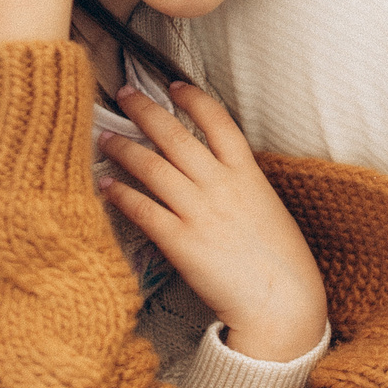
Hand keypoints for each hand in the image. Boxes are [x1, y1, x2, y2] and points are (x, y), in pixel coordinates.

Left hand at [99, 82, 329, 362]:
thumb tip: (215, 171)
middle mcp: (221, 186)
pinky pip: (142, 208)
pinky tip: (106, 185)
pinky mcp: (181, 241)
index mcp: (248, 174)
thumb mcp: (269, 208)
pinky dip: (120, 194)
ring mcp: (200, 212)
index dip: (192, 98)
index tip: (173, 85)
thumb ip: (241, 185)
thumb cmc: (281, 260)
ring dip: (124, 148)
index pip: (217, 121)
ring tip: (105, 138)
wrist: (282, 302)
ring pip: (152, 166)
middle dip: (144, 109)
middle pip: (175, 134)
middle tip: (122, 93)